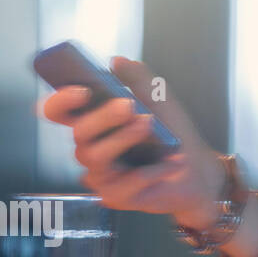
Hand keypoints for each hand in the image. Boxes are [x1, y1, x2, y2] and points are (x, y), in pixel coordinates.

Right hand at [39, 56, 227, 231]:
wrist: (198, 170)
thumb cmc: (173, 134)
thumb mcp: (161, 101)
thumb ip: (140, 80)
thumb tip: (117, 60)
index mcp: (95, 123)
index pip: (59, 113)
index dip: (60, 101)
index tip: (82, 90)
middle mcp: (91, 148)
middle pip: (79, 133)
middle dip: (102, 117)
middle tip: (127, 105)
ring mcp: (100, 175)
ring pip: (95, 157)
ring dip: (123, 139)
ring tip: (149, 125)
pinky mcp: (115, 196)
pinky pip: (122, 185)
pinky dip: (150, 171)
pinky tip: (170, 162)